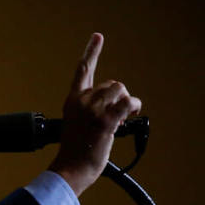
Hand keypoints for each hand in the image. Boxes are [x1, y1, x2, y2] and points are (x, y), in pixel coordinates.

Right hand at [48, 33, 141, 196]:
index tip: (98, 36)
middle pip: (112, 84)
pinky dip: (133, 107)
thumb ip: (91, 109)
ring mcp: (93, 110)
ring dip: (127, 102)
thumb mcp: (77, 123)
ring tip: (122, 118)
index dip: (91, 51)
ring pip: (120, 90)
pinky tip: (131, 114)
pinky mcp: (104, 120)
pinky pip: (126, 103)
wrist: (71, 167)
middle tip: (117, 116)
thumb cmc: (76, 150)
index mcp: (73, 99)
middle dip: (119, 98)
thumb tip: (116, 108)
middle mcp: (82, 100)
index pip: (83, 69)